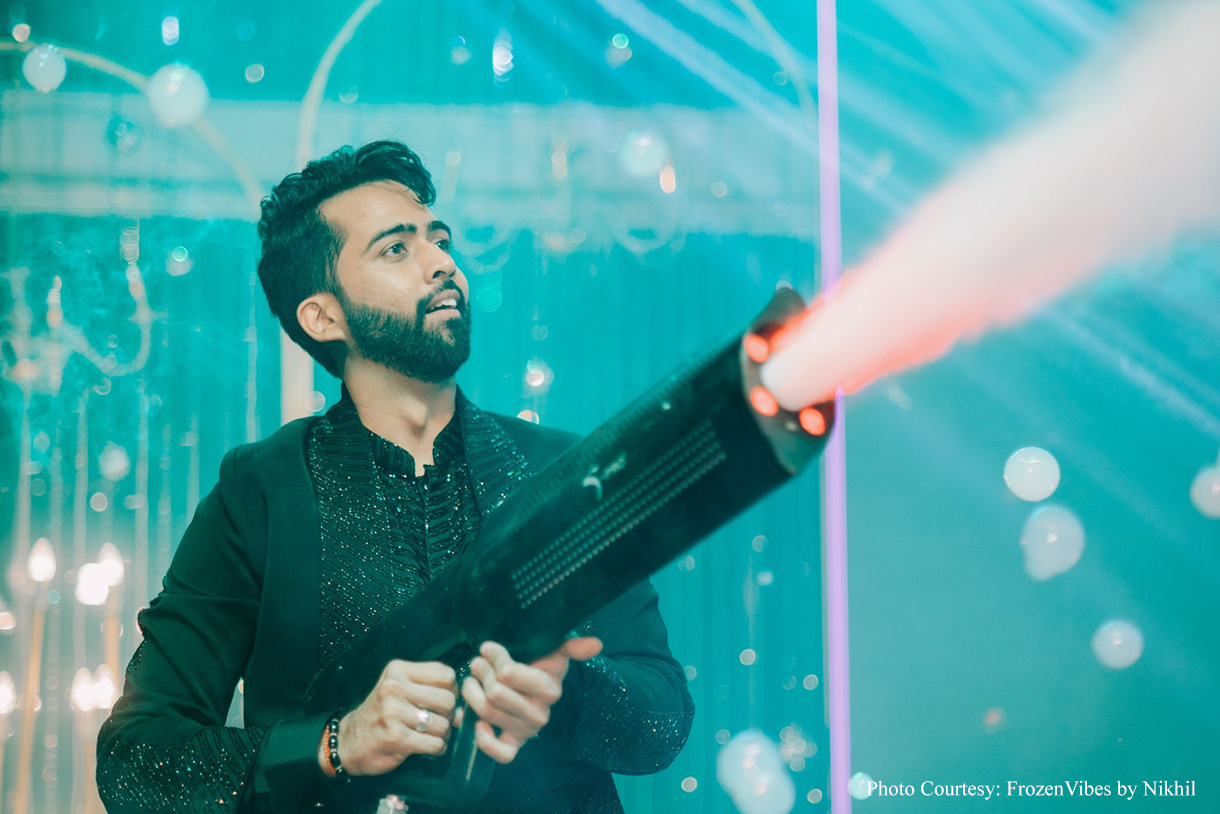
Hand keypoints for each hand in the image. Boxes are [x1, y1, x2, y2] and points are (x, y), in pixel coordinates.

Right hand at [326, 659, 457, 776]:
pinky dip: (437, 748)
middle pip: (447, 699)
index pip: (446, 674)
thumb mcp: (399, 689)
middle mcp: (394, 688)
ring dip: (443, 734)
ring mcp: (394, 713)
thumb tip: (461, 707)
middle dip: (449, 714)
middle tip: (439, 720)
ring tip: (432, 734)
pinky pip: (435, 744)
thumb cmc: (379, 714)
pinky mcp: (396, 738)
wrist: (349, 742)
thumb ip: (430, 689)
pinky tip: (428, 746)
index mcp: (398, 671)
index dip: (451, 690)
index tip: (443, 700)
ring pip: (443, 724)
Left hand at [461, 637, 602, 763]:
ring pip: (488, 714)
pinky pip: (501, 753)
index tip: (488, 648)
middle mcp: (540, 713)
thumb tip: (596, 644)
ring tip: (471, 680)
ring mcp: (527, 730)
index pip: (509, 674)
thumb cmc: (541, 665)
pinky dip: (485, 741)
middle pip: (495, 693)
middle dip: (482, 674)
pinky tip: (476, 723)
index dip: (494, 658)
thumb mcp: (555, 651)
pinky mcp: (515, 743)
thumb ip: (572, 646)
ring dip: (472, 694)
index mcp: (550, 690)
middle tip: (477, 663)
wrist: (537, 687)